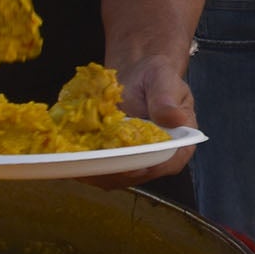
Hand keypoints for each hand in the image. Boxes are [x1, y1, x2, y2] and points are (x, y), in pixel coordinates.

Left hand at [90, 52, 196, 185]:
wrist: (136, 76)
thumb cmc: (154, 76)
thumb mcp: (163, 79)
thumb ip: (167, 98)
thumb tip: (174, 118)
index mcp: (180, 142)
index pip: (168, 162)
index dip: (148, 166)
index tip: (127, 164)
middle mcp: (160, 158)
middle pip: (138, 174)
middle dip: (115, 170)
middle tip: (92, 161)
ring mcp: (137, 163)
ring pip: (117, 177)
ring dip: (97, 171)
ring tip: (78, 159)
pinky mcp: (118, 162)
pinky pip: (103, 170)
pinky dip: (87, 165)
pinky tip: (74, 155)